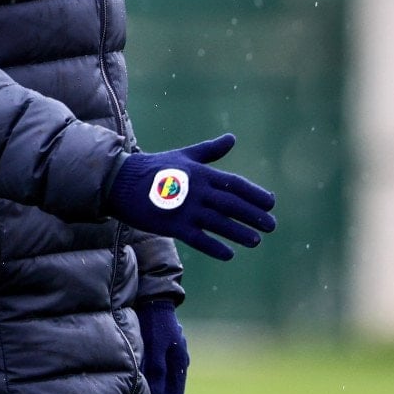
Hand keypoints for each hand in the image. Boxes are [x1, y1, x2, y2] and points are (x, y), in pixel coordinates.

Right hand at [104, 133, 275, 259]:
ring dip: (239, 233)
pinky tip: (228, 254)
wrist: (122, 182)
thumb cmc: (155, 168)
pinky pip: (198, 238)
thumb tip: (232, 138)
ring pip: (218, 223)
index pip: (234, 184)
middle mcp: (195, 190)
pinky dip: (214, 246)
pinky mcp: (172, 225)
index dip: (255, 194)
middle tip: (271, 225)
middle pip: (231, 204)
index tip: (271, 203)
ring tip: (256, 241)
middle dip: (253, 215)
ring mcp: (184, 208)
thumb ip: (210, 151)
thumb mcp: (184, 156)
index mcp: (200, 172)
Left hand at [136, 301, 187, 393]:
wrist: (155, 297)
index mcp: (180, 364)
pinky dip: (154, 378)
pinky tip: (143, 379)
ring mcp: (173, 354)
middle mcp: (179, 361)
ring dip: (157, 390)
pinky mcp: (165, 348)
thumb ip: (157, 371)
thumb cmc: (155, 321)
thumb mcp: (155, 346)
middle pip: (171, 391)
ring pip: (166, 381)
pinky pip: (162, 370)